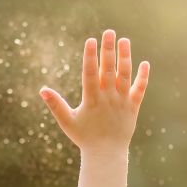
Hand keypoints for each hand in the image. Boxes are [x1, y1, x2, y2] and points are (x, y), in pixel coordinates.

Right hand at [39, 29, 149, 153]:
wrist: (107, 155)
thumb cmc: (84, 138)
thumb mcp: (67, 122)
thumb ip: (56, 105)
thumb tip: (42, 90)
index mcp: (92, 100)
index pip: (90, 74)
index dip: (90, 56)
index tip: (91, 40)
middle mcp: (108, 98)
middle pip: (108, 70)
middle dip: (108, 50)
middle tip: (109, 32)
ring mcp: (122, 102)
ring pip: (125, 76)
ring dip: (125, 57)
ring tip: (124, 40)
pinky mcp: (133, 108)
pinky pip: (140, 90)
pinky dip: (143, 77)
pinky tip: (144, 63)